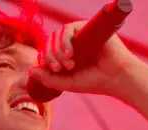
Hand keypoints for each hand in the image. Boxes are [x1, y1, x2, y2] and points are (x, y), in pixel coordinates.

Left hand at [28, 20, 144, 98]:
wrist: (117, 78)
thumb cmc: (94, 81)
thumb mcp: (67, 84)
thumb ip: (48, 79)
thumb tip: (31, 70)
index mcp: (65, 55)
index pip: (46, 51)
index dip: (44, 59)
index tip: (53, 71)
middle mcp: (71, 43)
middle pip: (49, 42)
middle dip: (50, 56)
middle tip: (60, 68)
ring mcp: (79, 35)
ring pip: (56, 35)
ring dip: (57, 50)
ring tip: (68, 64)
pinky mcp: (87, 28)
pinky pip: (68, 28)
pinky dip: (65, 41)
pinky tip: (70, 53)